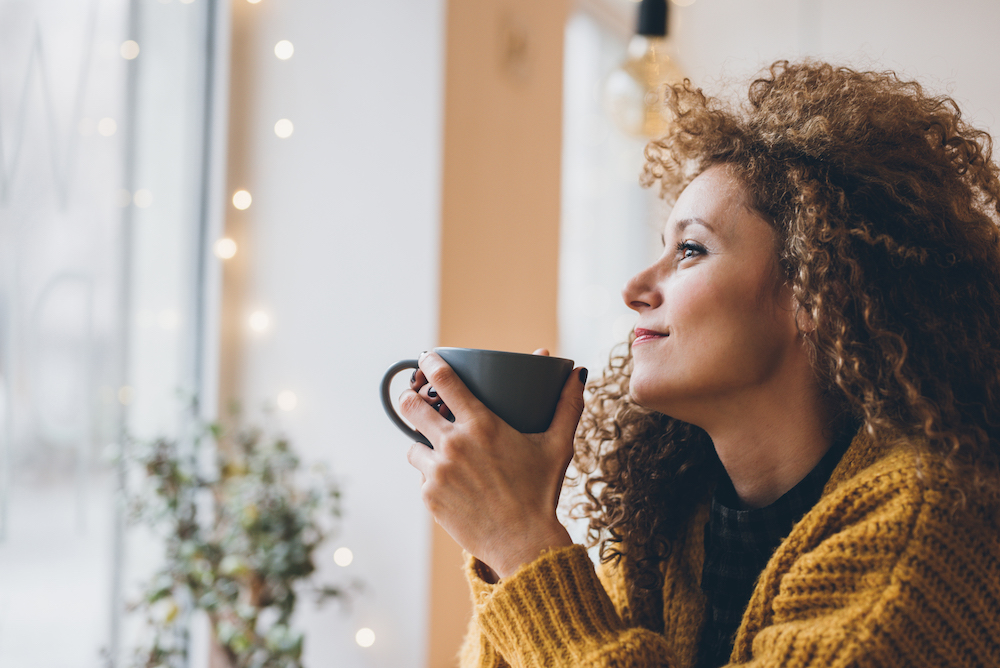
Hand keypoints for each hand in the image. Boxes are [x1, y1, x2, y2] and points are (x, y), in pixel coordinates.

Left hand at [401, 350, 586, 578]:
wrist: (524, 544)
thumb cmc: (542, 492)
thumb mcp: (559, 446)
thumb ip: (568, 406)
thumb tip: (578, 373)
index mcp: (482, 424)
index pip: (444, 380)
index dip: (430, 364)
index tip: (426, 359)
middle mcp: (454, 444)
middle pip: (411, 407)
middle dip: (409, 398)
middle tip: (414, 398)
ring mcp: (438, 471)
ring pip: (413, 445)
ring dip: (423, 444)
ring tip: (437, 449)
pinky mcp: (430, 496)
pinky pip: (423, 476)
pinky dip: (433, 476)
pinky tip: (451, 482)